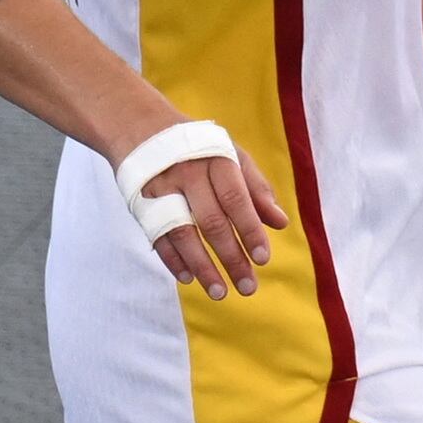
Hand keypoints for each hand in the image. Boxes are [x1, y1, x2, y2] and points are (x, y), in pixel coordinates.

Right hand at [141, 147, 289, 301]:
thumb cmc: (200, 149)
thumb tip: (281, 223)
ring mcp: (161, 192)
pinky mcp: (141, 205)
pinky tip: (189, 278)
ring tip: (220, 292)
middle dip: (231, 258)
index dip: (250, 230)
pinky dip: (173, 260)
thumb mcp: (233, 156)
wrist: (143, 129)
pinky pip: (158, 238)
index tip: (263, 259)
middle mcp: (188, 175)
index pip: (237, 200)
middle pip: (212, 223)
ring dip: (203, 267)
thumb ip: (257, 189)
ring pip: (183, 235)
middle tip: (248, 287)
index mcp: (217, 161)